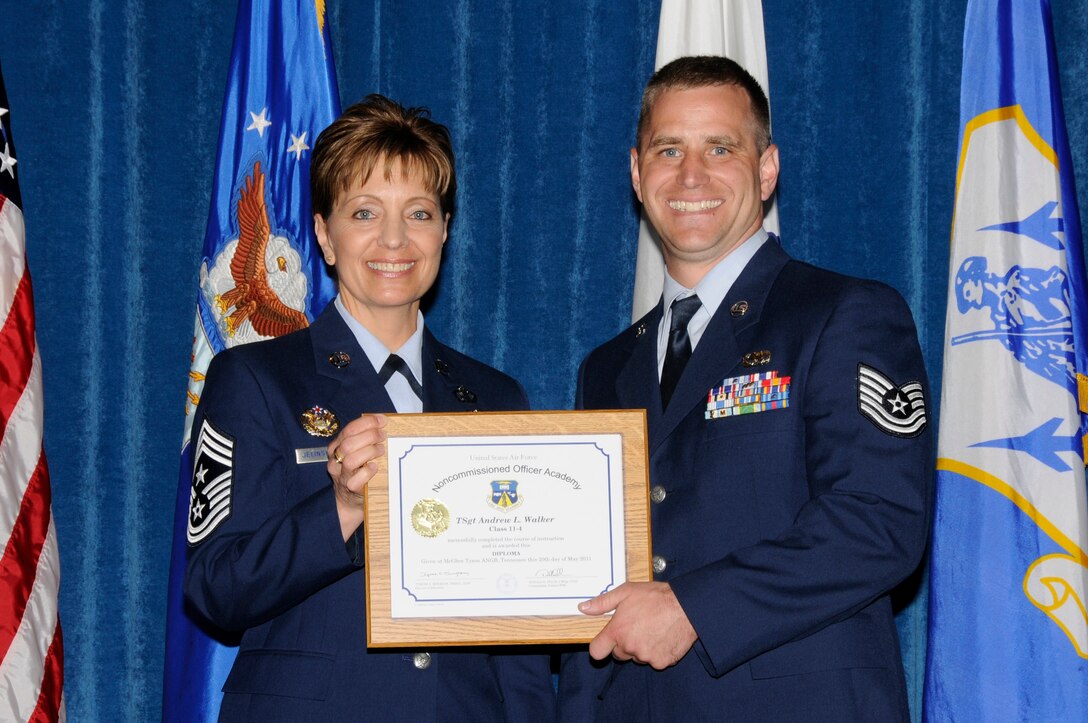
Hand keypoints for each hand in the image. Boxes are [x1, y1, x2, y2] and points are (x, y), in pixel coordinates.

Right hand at [327, 414, 385, 538]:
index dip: (367, 423)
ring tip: (381, 450)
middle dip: (369, 436)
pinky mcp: (350, 489)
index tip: (382, 421)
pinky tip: (375, 467)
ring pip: (351, 460)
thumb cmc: (358, 469)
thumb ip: (364, 438)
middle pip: (349, 443)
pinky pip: (356, 479)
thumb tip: (383, 422)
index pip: (349, 429)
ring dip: (369, 452)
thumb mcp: (357, 451)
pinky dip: (368, 471)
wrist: (351, 499)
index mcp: (336, 446)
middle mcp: (335, 460)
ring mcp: (341, 475)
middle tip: (383, 436)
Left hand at [579, 581, 696, 668]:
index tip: (605, 641)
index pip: (596, 652)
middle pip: (618, 654)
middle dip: (623, 643)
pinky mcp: (661, 662)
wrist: (686, 606)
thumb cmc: (656, 597)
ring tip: (652, 629)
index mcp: (617, 631)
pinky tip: (662, 636)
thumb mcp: (626, 592)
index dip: (599, 646)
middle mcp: (629, 647)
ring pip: (637, 657)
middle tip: (636, 627)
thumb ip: (602, 602)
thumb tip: (583, 608)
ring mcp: (646, 657)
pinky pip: (654, 661)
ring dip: (641, 648)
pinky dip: (657, 652)